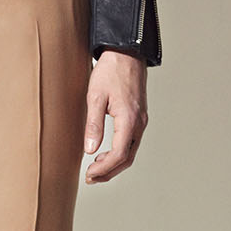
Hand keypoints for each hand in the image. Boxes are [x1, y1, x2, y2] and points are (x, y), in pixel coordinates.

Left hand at [83, 49, 147, 182]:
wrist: (127, 52)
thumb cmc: (110, 71)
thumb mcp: (95, 96)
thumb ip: (93, 125)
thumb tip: (90, 150)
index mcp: (129, 119)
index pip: (119, 155)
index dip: (104, 169)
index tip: (89, 175)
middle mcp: (139, 122)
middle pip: (127, 158)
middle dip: (109, 172)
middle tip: (90, 178)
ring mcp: (141, 120)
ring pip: (130, 151)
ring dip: (114, 164)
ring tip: (95, 169)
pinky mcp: (138, 116)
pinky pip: (131, 142)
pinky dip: (119, 153)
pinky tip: (104, 153)